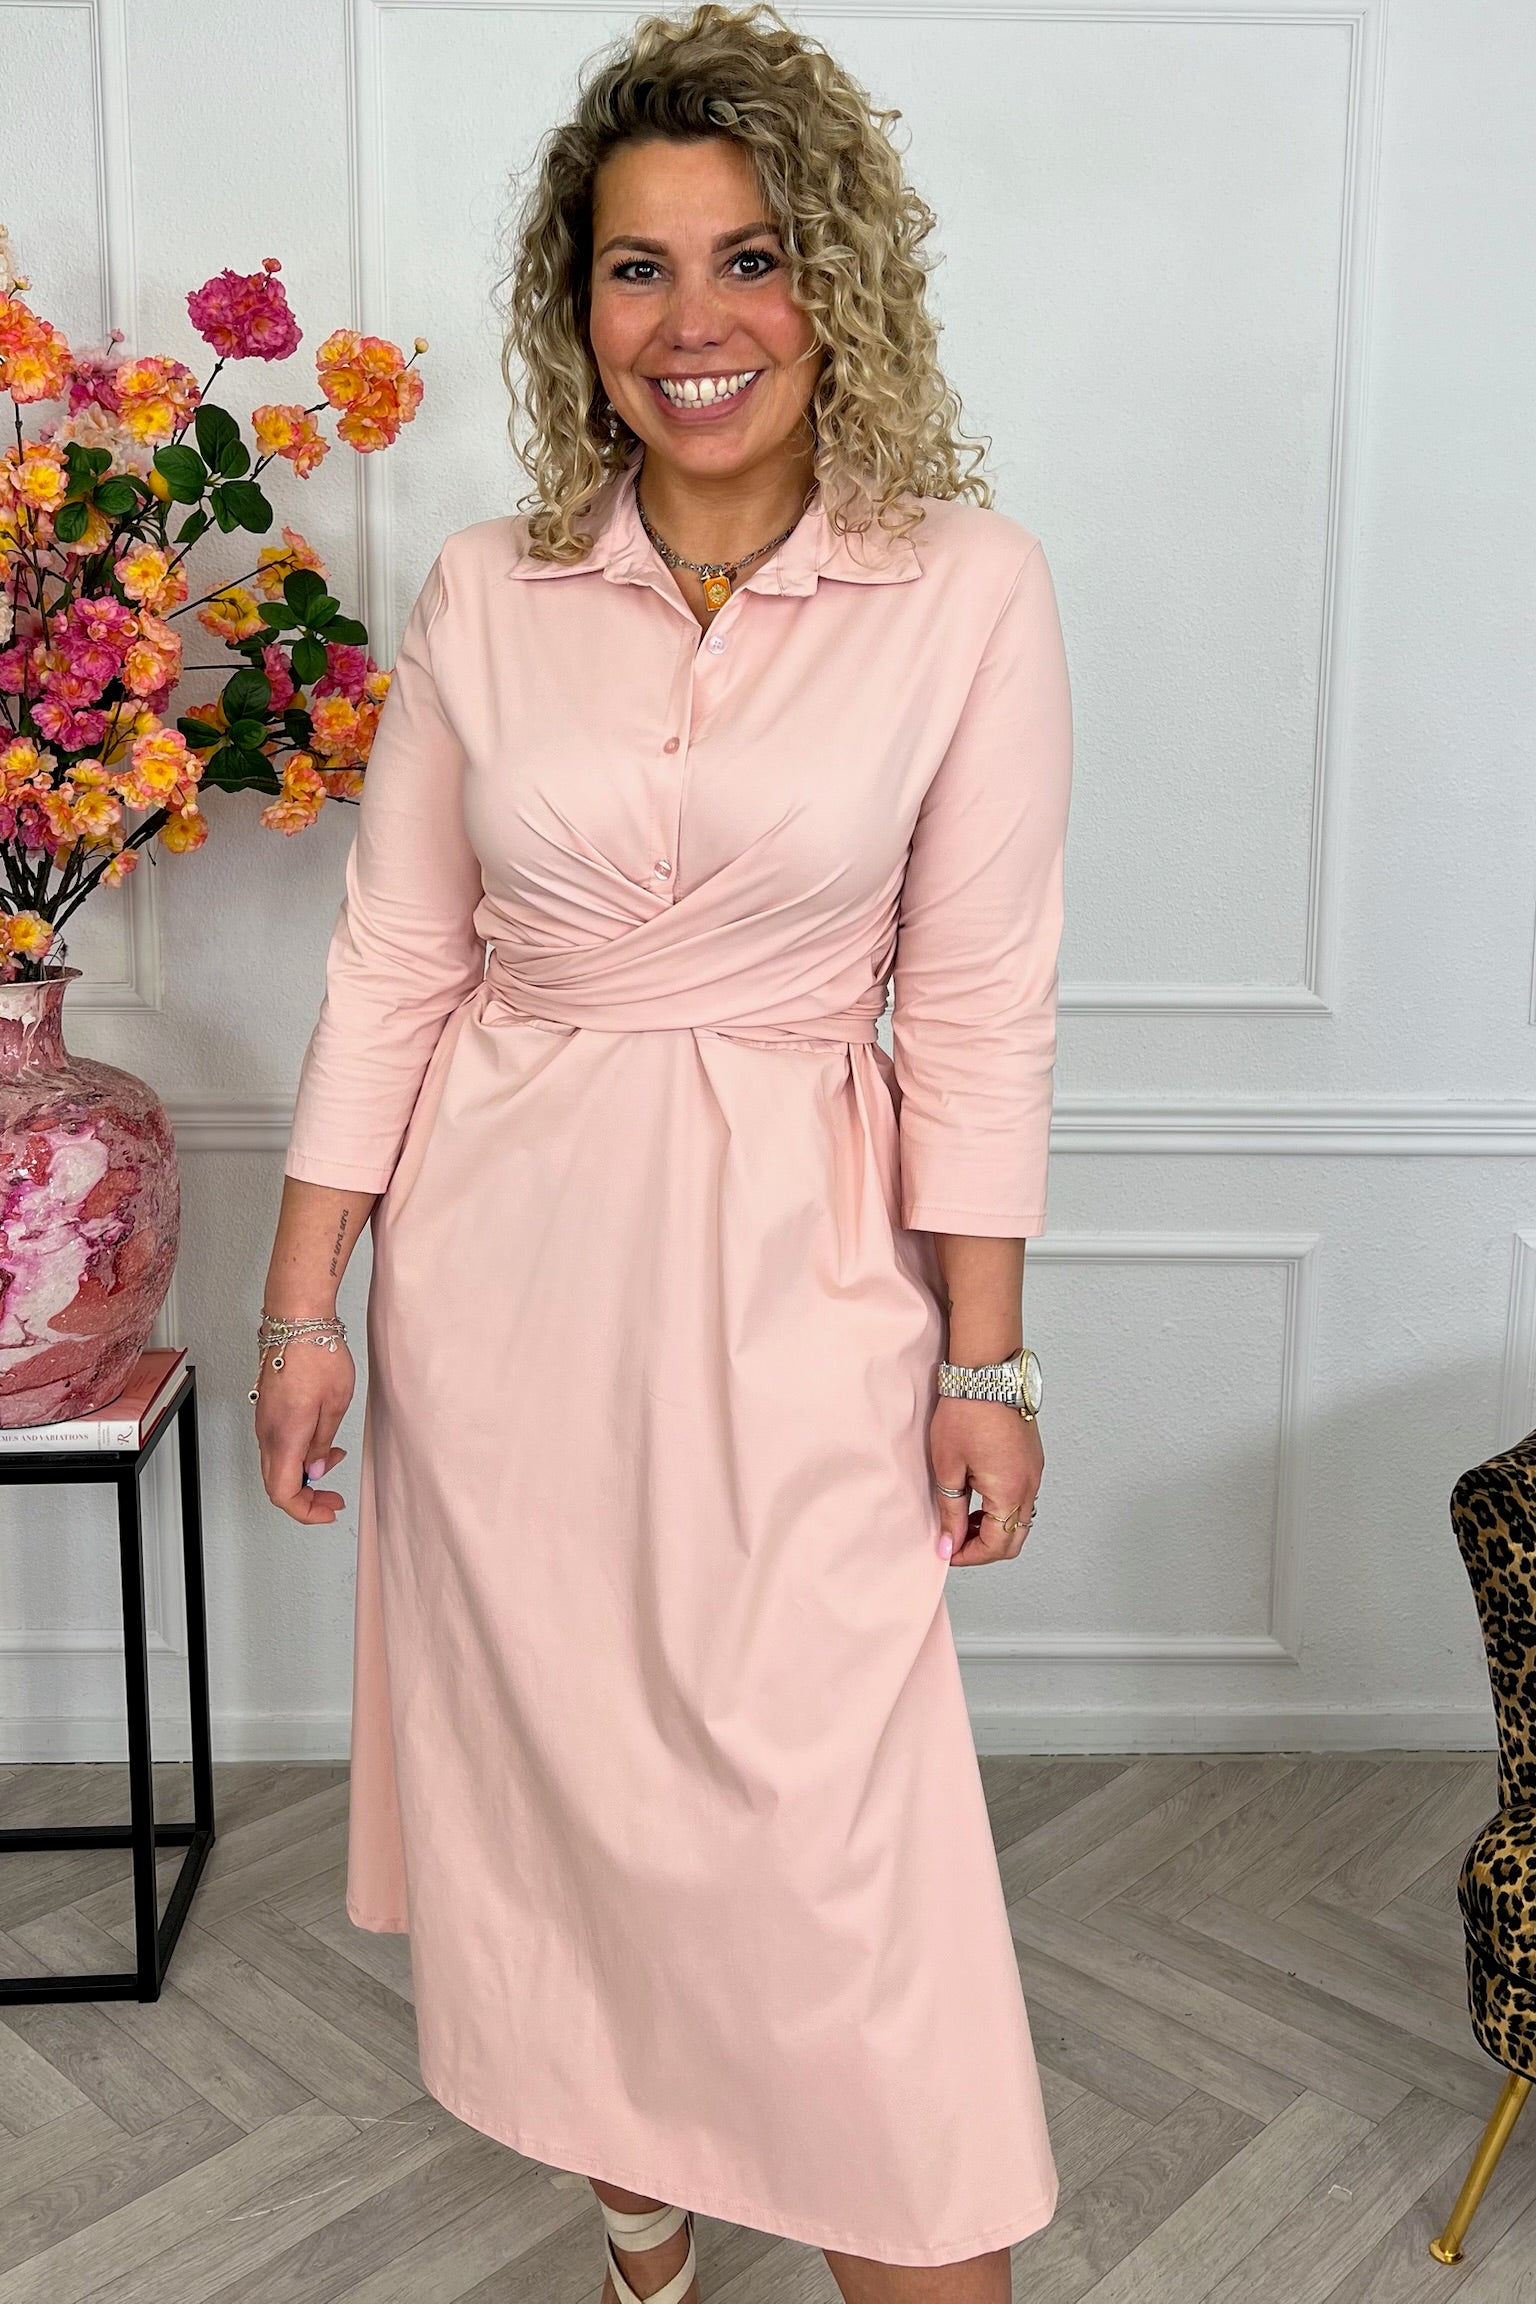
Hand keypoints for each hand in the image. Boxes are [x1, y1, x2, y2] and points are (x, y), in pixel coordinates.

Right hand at [253, 1336, 355, 1524]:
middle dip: (307, 1499)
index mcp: (285, 1436)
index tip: (329, 1510)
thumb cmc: (318, 1353)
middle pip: (277, 1485)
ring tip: (334, 1460)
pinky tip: (320, 1443)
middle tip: (334, 1498)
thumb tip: (314, 1470)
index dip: (306, 1511)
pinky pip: (277, 1447)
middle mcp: (267, 1432)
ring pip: (276, 1466)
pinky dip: (298, 1455)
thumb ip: (322, 1443)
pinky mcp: (266, 1411)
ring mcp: (264, 1422)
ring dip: (304, 1474)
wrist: (295, 1320)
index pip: (284, 1493)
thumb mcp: (336, 1404)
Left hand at [929, 1396, 1042, 1566]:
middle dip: (984, 1547)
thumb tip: (949, 1543)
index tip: (948, 1551)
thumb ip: (951, 1512)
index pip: (996, 1546)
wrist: (986, 1374)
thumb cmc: (965, 1414)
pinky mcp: (1033, 1461)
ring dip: (995, 1528)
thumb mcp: (948, 1468)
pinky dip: (1004, 1509)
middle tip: (955, 1539)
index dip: (969, 1555)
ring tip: (964, 1517)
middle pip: (1014, 1540)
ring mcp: (1035, 1473)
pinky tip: (979, 1496)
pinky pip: (1024, 1499)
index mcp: (1009, 1492)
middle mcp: (1030, 1486)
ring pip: (1021, 1520)